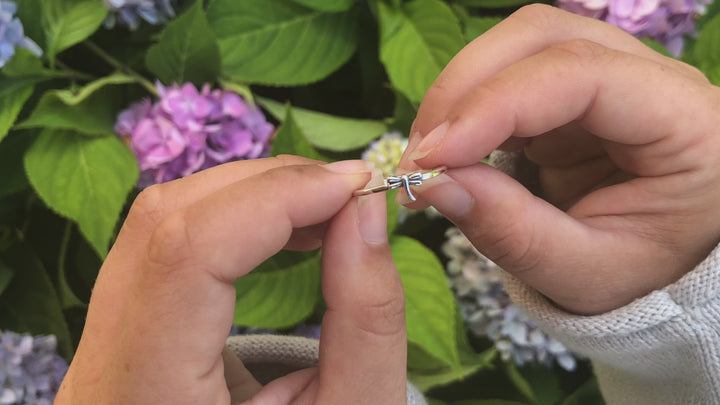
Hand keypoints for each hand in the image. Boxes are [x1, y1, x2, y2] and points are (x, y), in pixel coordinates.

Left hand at [55, 156, 406, 403]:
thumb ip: (365, 318)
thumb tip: (364, 212)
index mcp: (148, 398)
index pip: (186, 255)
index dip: (275, 200)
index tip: (354, 188)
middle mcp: (102, 365)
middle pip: (166, 220)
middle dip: (270, 186)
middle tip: (349, 192)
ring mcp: (101, 341)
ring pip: (160, 219)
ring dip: (252, 195)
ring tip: (325, 207)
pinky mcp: (121, 326)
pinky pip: (165, 243)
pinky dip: (233, 217)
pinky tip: (285, 228)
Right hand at [397, 4, 719, 314]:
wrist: (662, 264)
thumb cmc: (643, 271)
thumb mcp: (584, 274)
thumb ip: (514, 233)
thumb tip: (434, 185)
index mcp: (684, 121)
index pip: (581, 74)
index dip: (496, 105)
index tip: (433, 158)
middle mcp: (651, 78)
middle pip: (541, 37)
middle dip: (464, 89)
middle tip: (419, 158)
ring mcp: (608, 76)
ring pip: (516, 46)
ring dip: (457, 94)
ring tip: (427, 159)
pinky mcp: (570, 91)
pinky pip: (505, 76)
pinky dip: (465, 109)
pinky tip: (449, 152)